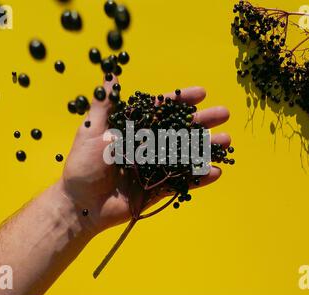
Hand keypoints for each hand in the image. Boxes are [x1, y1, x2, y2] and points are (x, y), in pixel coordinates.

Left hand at [60, 76, 230, 234]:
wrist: (81, 205)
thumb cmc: (82, 167)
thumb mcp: (91, 132)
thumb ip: (104, 106)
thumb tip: (110, 75)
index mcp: (134, 130)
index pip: (161, 111)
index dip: (180, 101)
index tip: (201, 93)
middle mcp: (148, 147)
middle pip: (179, 130)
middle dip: (202, 122)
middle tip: (223, 113)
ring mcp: (156, 169)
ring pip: (185, 155)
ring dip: (206, 148)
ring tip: (226, 142)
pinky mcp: (158, 190)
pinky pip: (182, 183)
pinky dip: (198, 178)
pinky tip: (216, 171)